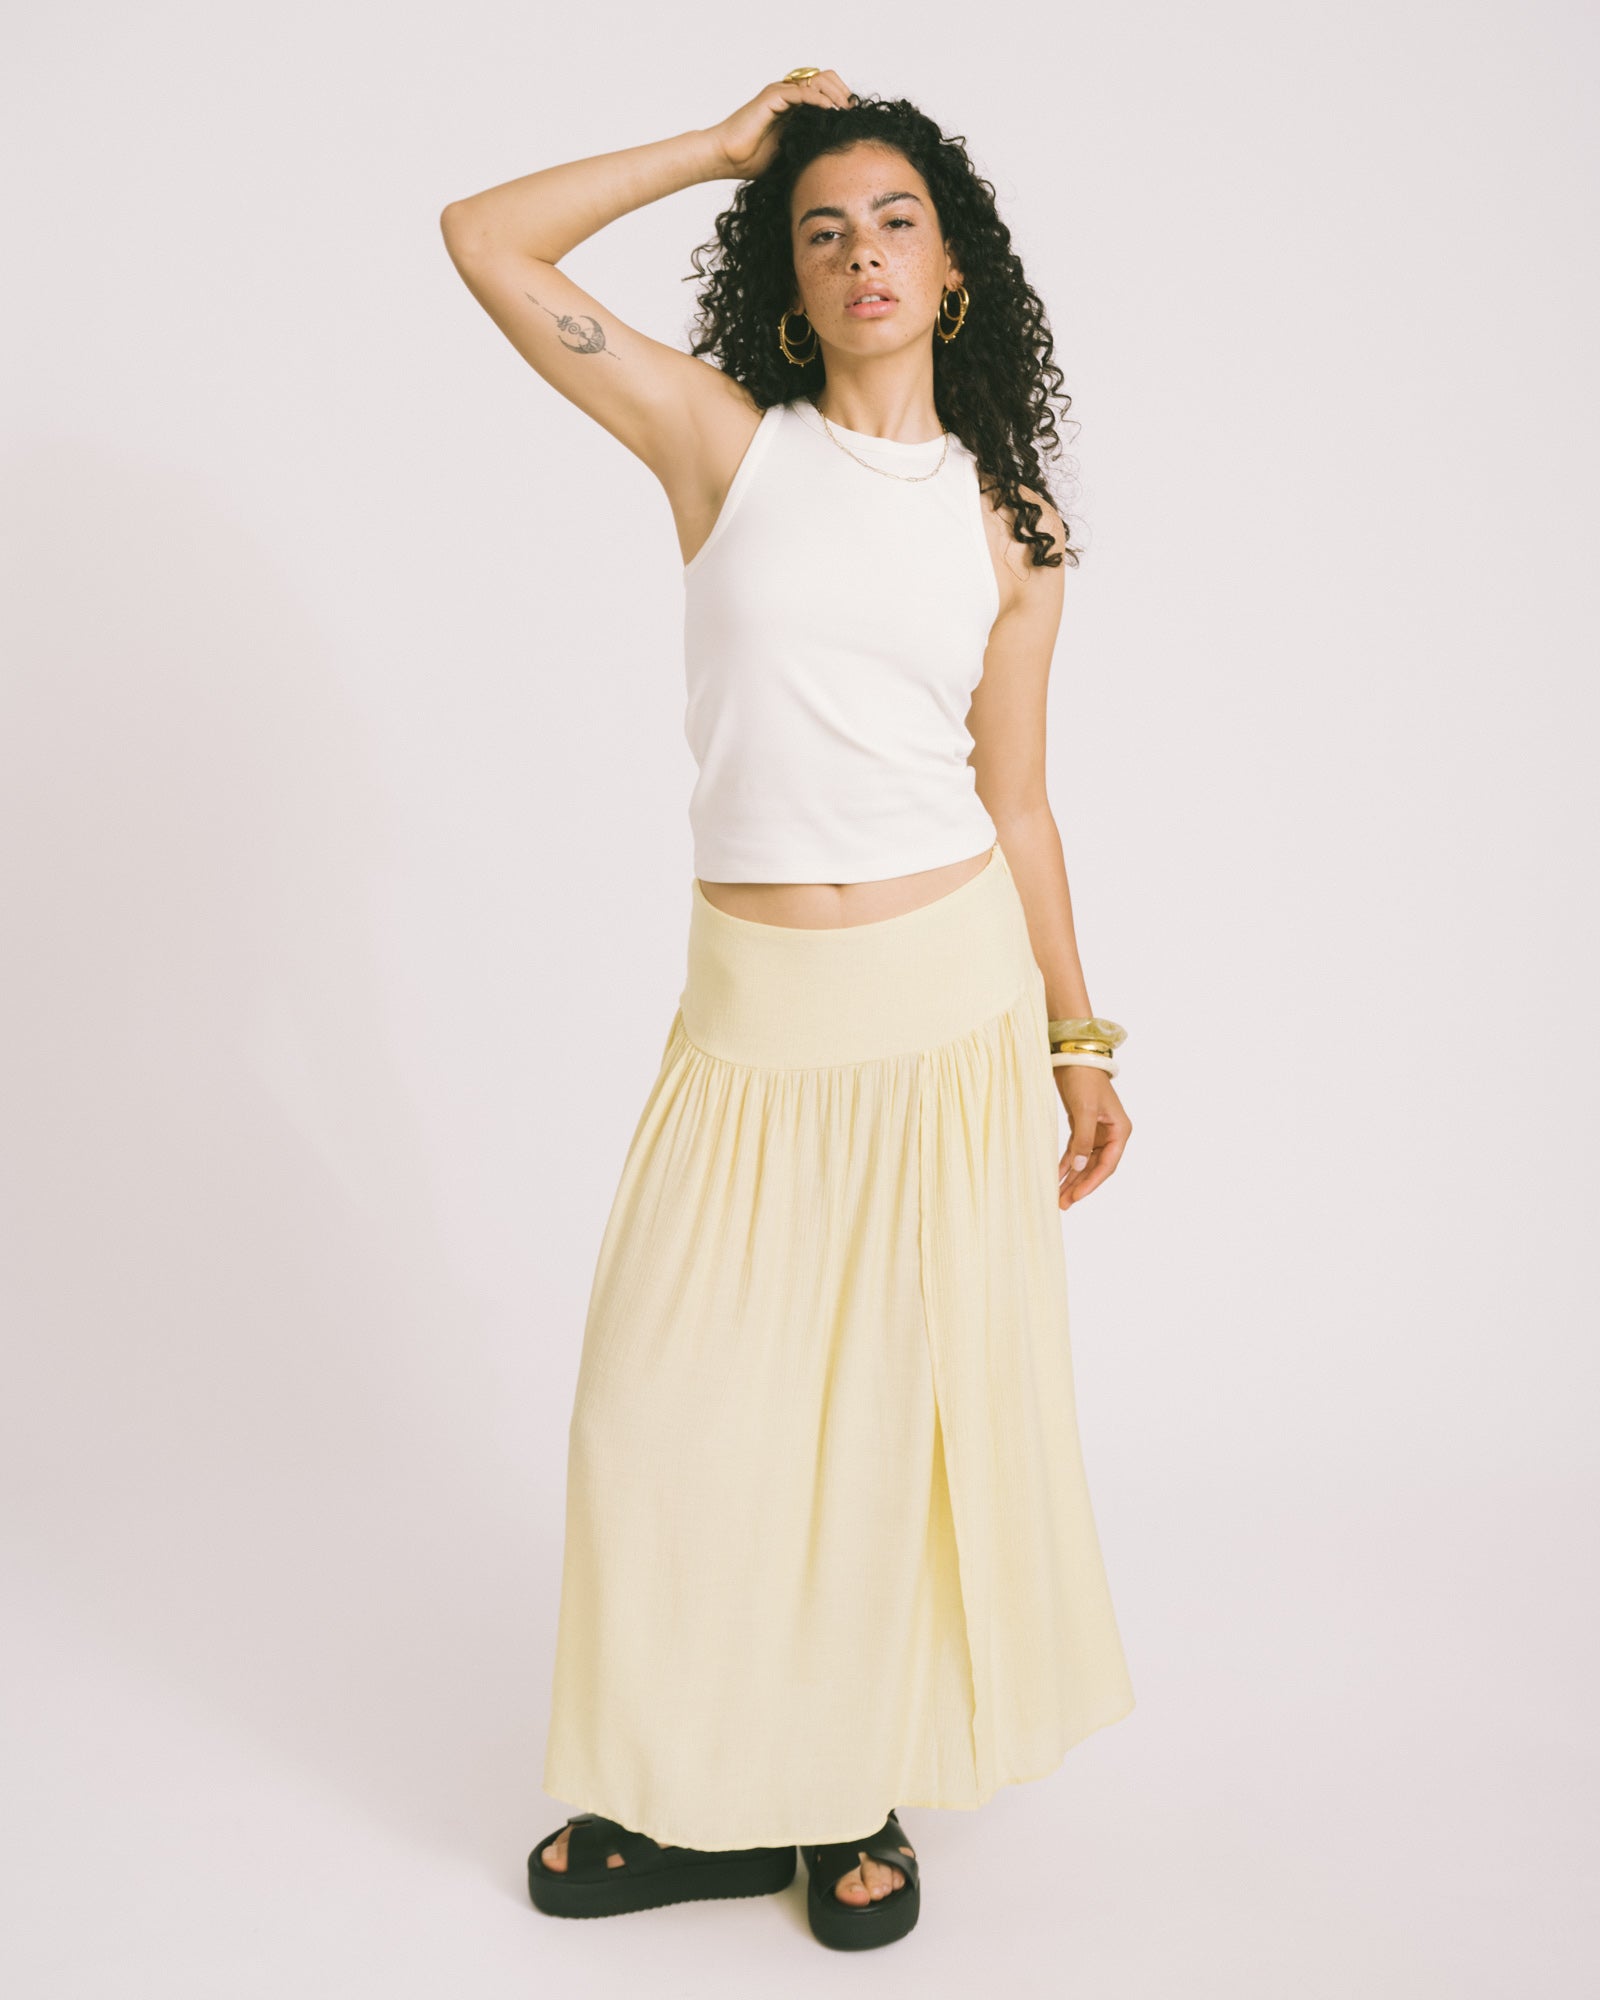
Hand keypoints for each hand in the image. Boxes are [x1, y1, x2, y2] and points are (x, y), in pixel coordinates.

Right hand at [707, 70, 855, 179]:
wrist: (727, 158)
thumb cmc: (752, 160)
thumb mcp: (790, 153)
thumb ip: (807, 145)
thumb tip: (832, 155)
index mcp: (793, 106)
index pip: (824, 89)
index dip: (841, 98)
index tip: (853, 117)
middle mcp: (787, 94)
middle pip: (825, 78)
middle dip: (842, 92)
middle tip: (852, 112)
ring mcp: (780, 93)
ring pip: (817, 80)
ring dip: (835, 93)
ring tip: (845, 111)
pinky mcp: (773, 96)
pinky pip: (803, 91)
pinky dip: (820, 99)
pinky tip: (831, 111)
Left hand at [1056, 1069, 1130, 1208]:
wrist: (1074, 1056)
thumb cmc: (1084, 1079)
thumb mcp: (1084, 1110)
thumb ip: (1083, 1140)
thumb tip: (1081, 1167)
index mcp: (1120, 1130)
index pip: (1107, 1165)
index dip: (1091, 1183)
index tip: (1076, 1197)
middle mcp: (1111, 1133)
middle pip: (1095, 1167)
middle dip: (1079, 1185)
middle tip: (1062, 1203)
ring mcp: (1097, 1131)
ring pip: (1085, 1162)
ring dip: (1072, 1178)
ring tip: (1058, 1197)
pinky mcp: (1082, 1126)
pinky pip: (1075, 1151)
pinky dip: (1066, 1164)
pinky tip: (1056, 1177)